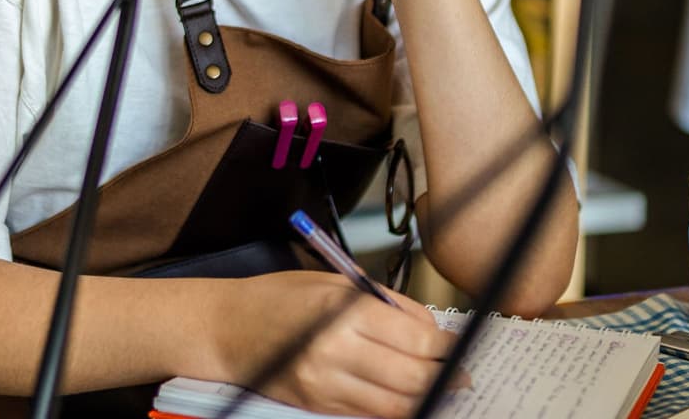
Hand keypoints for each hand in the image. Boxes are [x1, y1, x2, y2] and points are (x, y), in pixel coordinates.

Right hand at [207, 271, 453, 418]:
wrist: (225, 328)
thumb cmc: (278, 298)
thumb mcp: (335, 283)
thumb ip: (385, 304)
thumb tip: (431, 329)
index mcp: (345, 308)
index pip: (418, 339)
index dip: (448, 348)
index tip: (460, 347)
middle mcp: (336, 348)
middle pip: (414, 375)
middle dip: (446, 377)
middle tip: (464, 375)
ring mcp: (326, 382)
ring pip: (397, 402)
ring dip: (427, 398)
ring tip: (444, 390)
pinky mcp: (317, 404)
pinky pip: (369, 413)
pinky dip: (395, 409)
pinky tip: (409, 400)